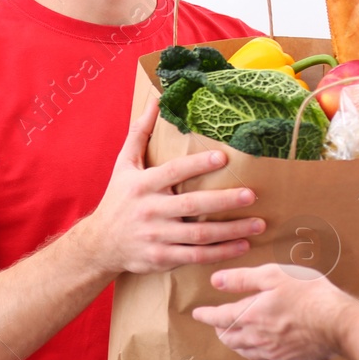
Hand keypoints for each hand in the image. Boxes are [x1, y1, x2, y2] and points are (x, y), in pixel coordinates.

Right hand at [75, 100, 265, 275]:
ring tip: (258, 224)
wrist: (100, 243)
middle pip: (192, 205)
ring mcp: (156, 237)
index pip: (174, 172)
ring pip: (199, 235)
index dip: (198, 164)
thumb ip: (140, 133)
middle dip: (224, 201)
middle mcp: (150, 210)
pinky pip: (196, 256)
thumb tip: (155, 101)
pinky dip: (221, 253)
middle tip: (251, 194)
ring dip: (231, 230)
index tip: (224, 157)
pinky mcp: (162, 258)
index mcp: (143, 185)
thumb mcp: (124, 165)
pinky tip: (242, 245)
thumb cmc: (118, 198)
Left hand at [190, 263, 349, 359]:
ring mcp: (271, 353)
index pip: (218, 317)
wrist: (338, 324)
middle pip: (228, 338)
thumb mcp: (273, 275)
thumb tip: (216, 281)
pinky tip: (256, 350)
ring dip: (234, 342)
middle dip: (219, 329)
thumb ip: (242, 279)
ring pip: (243, 351)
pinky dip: (252, 354)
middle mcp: (256, 338)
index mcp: (249, 315)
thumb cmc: (309, 294)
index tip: (197, 313)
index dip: (206, 314)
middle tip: (217, 323)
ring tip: (233, 336)